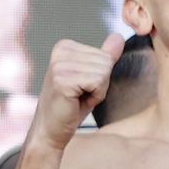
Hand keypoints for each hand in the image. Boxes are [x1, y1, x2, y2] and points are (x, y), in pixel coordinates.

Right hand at [30, 34, 123, 149]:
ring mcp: (60, 65)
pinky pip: (98, 82)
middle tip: (80, 96)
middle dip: (100, 84)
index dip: (100, 76)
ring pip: (104, 72)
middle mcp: (60, 51)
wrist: (50, 131)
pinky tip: (77, 102)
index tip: (81, 88)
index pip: (105, 55)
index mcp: (65, 47)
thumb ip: (103, 57)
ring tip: (77, 99)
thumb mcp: (90, 78)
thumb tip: (118, 37)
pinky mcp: (63, 80)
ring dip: (97, 91)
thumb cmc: (71, 107)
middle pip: (106, 62)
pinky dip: (94, 96)